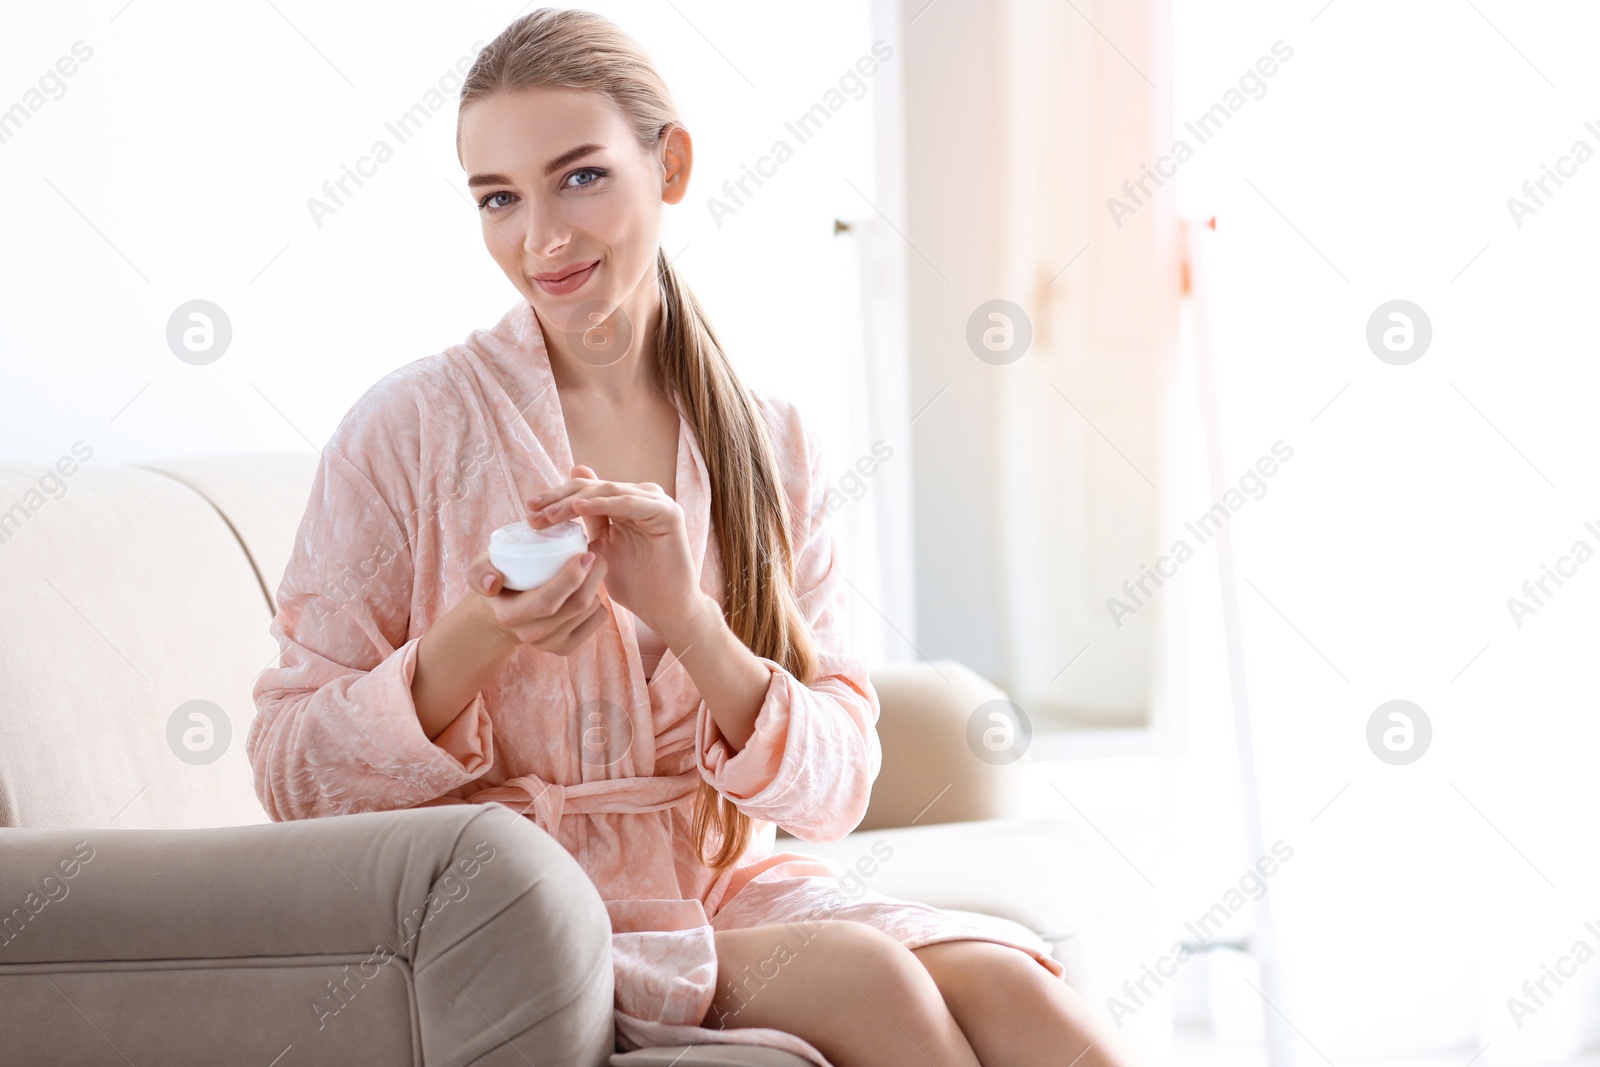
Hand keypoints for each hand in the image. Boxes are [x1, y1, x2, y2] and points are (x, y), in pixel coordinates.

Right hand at [466, 546, 608, 655]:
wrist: (503, 612)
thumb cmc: (498, 580)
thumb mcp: (480, 570)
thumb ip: (479, 571)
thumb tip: (494, 581)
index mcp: (510, 614)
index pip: (547, 600)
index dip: (571, 576)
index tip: (584, 553)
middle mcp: (531, 634)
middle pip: (577, 605)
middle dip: (595, 575)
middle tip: (596, 553)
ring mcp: (550, 644)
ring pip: (591, 610)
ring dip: (597, 584)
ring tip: (590, 567)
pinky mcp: (567, 647)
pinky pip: (598, 619)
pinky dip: (599, 600)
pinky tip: (589, 589)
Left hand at [526, 464, 703, 643]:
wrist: (665, 609)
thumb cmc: (634, 585)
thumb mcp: (600, 552)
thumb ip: (588, 526)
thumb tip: (568, 504)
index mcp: (626, 503)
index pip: (586, 491)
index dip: (556, 497)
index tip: (528, 510)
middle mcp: (643, 497)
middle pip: (594, 487)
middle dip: (560, 497)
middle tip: (532, 509)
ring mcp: (657, 503)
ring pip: (608, 492)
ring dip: (575, 501)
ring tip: (550, 513)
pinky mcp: (668, 513)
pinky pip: (629, 503)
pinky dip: (603, 504)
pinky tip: (579, 508)